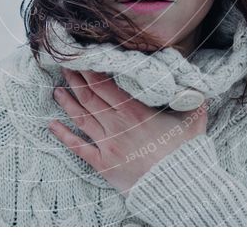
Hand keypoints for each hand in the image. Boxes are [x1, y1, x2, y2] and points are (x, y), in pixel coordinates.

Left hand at [48, 67, 208, 195]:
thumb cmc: (186, 152)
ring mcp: (107, 145)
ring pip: (81, 118)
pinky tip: (51, 125)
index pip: (104, 84)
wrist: (180, 189)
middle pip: (88, 97)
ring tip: (56, 89)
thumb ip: (191, 96)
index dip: (90, 70)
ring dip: (66, 102)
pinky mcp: (103, 164)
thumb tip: (194, 80)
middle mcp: (116, 125)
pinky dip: (63, 135)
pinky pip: (78, 147)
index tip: (81, 57)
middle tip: (64, 66)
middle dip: (75, 80)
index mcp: (135, 111)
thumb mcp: (193, 118)